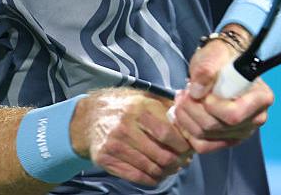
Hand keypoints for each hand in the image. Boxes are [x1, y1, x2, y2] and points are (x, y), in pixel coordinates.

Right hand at [69, 88, 193, 186]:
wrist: (90, 116)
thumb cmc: (125, 108)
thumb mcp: (145, 100)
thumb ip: (167, 111)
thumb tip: (190, 130)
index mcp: (137, 108)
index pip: (166, 133)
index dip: (182, 145)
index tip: (188, 149)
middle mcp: (124, 126)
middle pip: (161, 155)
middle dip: (177, 162)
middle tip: (183, 162)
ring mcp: (113, 144)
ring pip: (150, 168)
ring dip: (166, 172)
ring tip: (171, 168)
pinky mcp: (105, 159)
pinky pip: (136, 176)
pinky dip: (151, 179)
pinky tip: (157, 175)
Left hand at [171, 31, 273, 153]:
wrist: (220, 65)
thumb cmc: (221, 59)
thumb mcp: (214, 54)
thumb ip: (207, 69)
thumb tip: (197, 91)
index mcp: (261, 98)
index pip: (234, 114)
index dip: (212, 106)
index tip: (200, 91)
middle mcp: (255, 119)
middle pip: (217, 127)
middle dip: (193, 110)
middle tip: (183, 93)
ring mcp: (241, 132)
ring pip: (206, 137)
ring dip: (186, 118)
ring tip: (182, 99)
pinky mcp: (226, 140)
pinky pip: (202, 146)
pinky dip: (188, 131)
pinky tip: (184, 114)